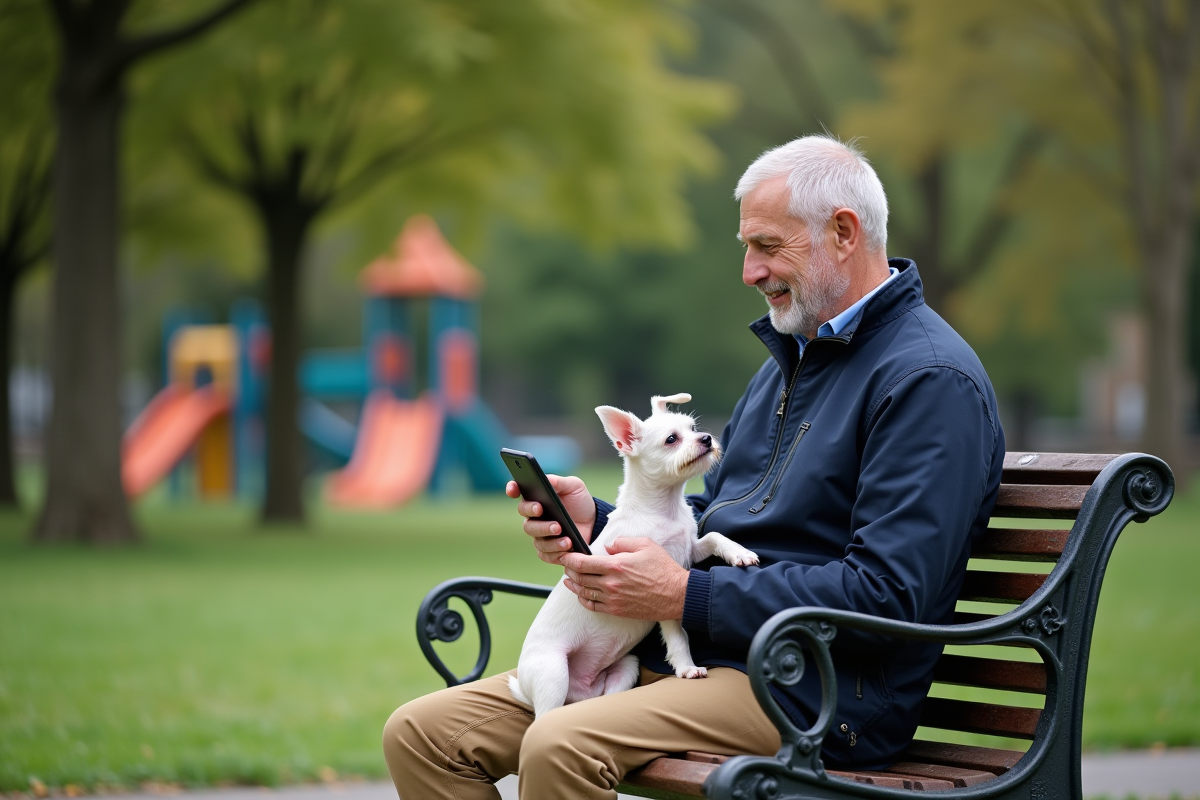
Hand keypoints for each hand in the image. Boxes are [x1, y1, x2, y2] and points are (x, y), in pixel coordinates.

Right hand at [505, 474, 595, 565]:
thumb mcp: (574, 486)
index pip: (517, 492)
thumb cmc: (579, 501)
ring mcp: (540, 535)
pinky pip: (546, 554)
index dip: (512, 489)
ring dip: (552, 541)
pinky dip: (557, 552)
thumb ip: (559, 482)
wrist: (594, 522)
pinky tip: (567, 548)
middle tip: (556, 524)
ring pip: (537, 541)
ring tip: (567, 539)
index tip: (513, 489)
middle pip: (527, 523)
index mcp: (535, 498)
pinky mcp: (548, 551)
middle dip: (541, 524)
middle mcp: (533, 518)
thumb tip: (545, 478)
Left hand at [560, 537, 689, 619]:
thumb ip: (622, 542)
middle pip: (579, 578)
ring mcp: (613, 599)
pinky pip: (593, 606)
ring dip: (573, 586)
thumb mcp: (645, 544)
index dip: (569, 559)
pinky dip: (584, 600)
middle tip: (566, 566)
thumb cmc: (663, 568)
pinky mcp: (617, 610)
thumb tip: (607, 547)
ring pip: (584, 593)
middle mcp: (611, 584)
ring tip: (568, 580)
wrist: (676, 595)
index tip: (565, 556)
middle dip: (569, 571)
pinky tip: (582, 595)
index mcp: (615, 565)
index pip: (582, 563)